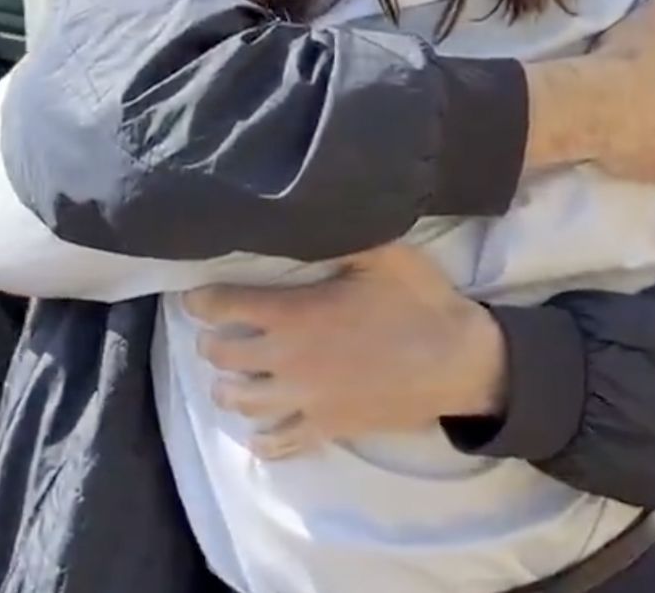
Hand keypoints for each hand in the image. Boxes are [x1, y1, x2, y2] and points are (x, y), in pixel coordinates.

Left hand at [185, 245, 505, 458]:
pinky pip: (277, 442)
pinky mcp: (324, 428)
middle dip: (212, 343)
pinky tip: (260, 429)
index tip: (196, 297)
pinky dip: (262, 437)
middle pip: (220, 357)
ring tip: (232, 378)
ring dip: (228, 387)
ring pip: (239, 401)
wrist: (458, 363)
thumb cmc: (420, 303)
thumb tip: (308, 211)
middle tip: (219, 334)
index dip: (201, 301)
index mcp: (294, 313)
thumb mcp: (383, 253)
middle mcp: (287, 359)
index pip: (222, 307)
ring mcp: (303, 399)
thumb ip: (339, 235)